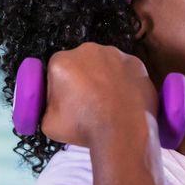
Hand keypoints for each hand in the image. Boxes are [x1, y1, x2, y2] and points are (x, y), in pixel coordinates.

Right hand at [40, 42, 158, 146]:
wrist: (122, 134)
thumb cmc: (84, 128)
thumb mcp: (48, 123)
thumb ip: (47, 106)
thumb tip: (54, 104)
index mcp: (62, 61)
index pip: (57, 70)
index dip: (60, 87)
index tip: (68, 103)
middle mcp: (88, 50)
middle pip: (82, 63)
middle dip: (83, 78)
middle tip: (89, 102)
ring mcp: (116, 54)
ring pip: (105, 64)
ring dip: (105, 77)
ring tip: (109, 102)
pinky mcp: (137, 63)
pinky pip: (126, 70)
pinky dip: (125, 81)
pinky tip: (124, 99)